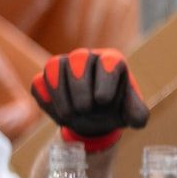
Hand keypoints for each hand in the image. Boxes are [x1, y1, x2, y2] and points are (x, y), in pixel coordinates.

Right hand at [30, 48, 148, 149]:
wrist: (94, 119)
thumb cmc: (115, 110)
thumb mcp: (132, 115)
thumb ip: (137, 115)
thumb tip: (136, 119)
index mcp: (112, 61)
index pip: (109, 61)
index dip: (105, 79)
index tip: (102, 101)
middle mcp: (87, 58)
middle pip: (79, 58)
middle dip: (80, 86)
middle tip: (85, 109)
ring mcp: (63, 66)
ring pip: (55, 66)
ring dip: (61, 93)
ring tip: (71, 115)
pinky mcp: (45, 80)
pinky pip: (38, 83)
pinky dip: (46, 99)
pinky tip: (58, 115)